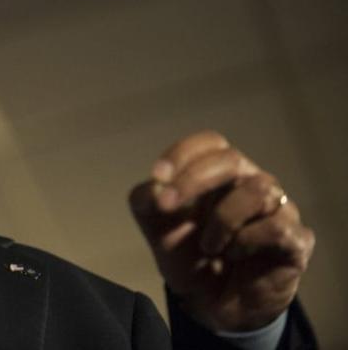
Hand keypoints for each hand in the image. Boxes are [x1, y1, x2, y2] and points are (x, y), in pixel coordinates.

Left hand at [129, 131, 314, 331]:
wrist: (209, 302)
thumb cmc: (187, 253)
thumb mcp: (156, 225)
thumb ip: (146, 199)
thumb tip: (156, 187)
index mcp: (219, 172)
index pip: (210, 142)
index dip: (182, 154)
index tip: (157, 177)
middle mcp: (252, 182)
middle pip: (232, 160)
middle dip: (193, 180)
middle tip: (166, 206)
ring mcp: (278, 208)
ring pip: (256, 191)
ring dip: (221, 221)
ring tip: (209, 247)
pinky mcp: (296, 239)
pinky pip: (276, 227)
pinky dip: (246, 242)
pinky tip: (236, 255)